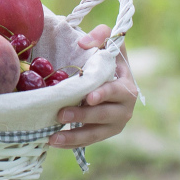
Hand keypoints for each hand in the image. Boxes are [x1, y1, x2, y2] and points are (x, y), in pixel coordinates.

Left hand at [50, 24, 138, 147]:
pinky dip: (71, 143)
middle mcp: (124, 109)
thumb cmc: (106, 58)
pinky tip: (53, 142)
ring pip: (95, 133)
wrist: (110, 77)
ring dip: (74, 137)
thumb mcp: (108, 43)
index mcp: (127, 86)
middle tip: (61, 114)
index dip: (104, 95)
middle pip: (103, 115)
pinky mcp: (103, 133)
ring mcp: (114, 124)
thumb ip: (100, 35)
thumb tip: (83, 42)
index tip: (89, 98)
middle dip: (82, 115)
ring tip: (53, 138)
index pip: (117, 91)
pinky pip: (87, 141)